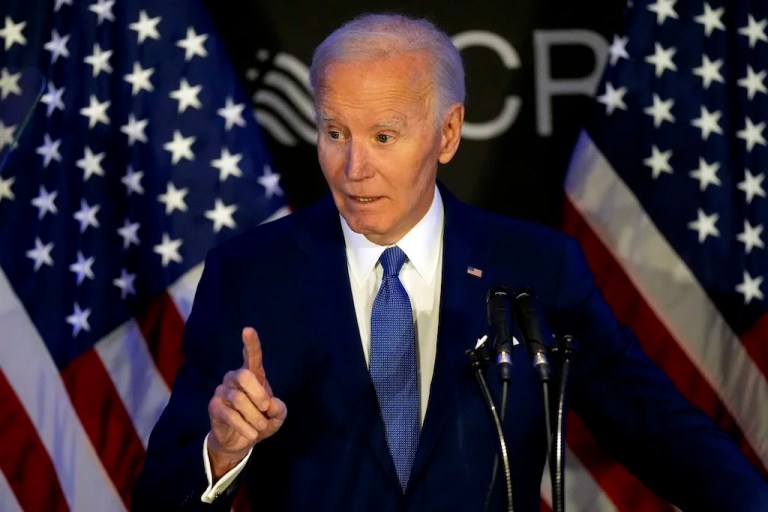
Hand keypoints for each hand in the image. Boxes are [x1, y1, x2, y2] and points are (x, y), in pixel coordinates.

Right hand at [207, 327, 286, 478]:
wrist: (241, 441)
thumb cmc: (260, 421)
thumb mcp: (276, 417)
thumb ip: (279, 410)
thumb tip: (271, 404)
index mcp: (253, 375)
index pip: (251, 356)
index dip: (251, 344)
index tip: (248, 330)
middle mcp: (235, 378)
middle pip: (244, 375)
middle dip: (258, 393)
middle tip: (266, 408)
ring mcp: (222, 391)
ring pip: (238, 399)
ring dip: (254, 416)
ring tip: (260, 427)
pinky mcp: (214, 407)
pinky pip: (229, 414)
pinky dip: (244, 426)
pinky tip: (252, 434)